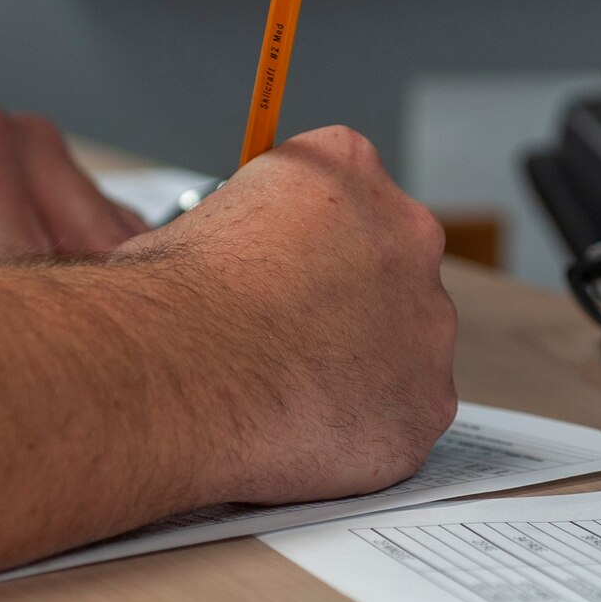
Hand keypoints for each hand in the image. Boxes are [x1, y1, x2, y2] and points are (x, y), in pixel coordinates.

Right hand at [128, 126, 458, 503]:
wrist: (183, 374)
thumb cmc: (171, 300)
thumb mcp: (196, 220)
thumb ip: (247, 232)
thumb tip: (234, 269)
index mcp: (346, 168)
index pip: (345, 196)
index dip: (305, 244)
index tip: (279, 274)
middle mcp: (407, 234)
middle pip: (389, 269)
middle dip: (346, 304)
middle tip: (287, 341)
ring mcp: (428, 323)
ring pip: (404, 348)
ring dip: (359, 368)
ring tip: (287, 393)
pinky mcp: (428, 403)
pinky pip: (402, 418)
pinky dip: (361, 430)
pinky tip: (307, 433)